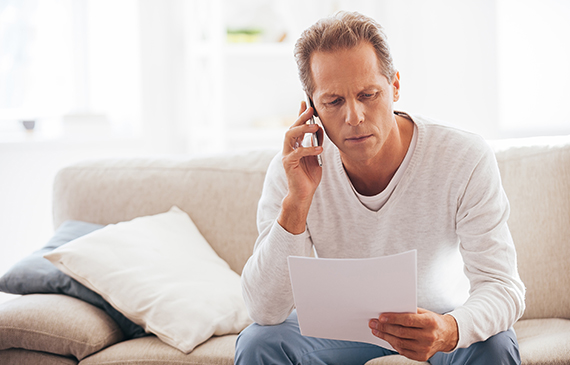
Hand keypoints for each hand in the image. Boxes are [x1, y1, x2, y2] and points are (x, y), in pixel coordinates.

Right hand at [277, 101, 323, 233]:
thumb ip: (316, 142)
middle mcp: (288, 147)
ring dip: (302, 129)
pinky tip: (319, 149)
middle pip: (292, 127)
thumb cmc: (309, 175)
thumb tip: (319, 127)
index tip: (307, 102)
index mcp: (295, 144)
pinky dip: (308, 149)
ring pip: (290, 136)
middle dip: (301, 117)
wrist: (304, 193)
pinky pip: (297, 153)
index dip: (300, 113)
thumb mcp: (316, 155)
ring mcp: (287, 155)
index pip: (297, 125)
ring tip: (315, 126)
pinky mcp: (288, 164)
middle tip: (311, 109)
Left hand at [368, 308, 458, 361]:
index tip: (381, 317)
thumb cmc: (432, 321)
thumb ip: (409, 311)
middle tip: (373, 323)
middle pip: (401, 332)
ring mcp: (425, 348)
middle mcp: (428, 336)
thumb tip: (389, 311)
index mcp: (430, 322)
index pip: (408, 320)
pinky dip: (392, 343)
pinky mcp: (422, 356)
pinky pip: (403, 350)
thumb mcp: (424, 312)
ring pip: (400, 342)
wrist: (447, 335)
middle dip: (384, 327)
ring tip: (376, 330)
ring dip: (385, 336)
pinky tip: (386, 337)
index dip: (393, 318)